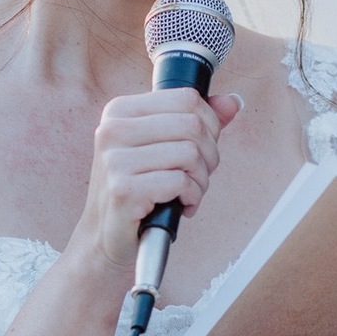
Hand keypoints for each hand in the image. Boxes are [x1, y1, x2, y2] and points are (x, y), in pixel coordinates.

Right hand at [77, 87, 241, 270]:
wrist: (104, 237)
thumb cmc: (136, 190)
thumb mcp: (163, 147)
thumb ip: (197, 121)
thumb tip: (232, 102)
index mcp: (120, 111)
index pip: (186, 98)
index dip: (209, 125)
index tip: (200, 148)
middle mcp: (113, 130)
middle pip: (193, 125)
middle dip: (208, 155)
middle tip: (197, 176)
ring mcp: (115, 160)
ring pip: (190, 154)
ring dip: (200, 180)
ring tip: (187, 192)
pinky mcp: (123, 190)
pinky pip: (180, 182)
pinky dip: (191, 197)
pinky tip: (180, 206)